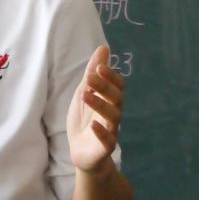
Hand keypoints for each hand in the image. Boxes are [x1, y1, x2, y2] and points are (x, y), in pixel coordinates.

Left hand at [66, 45, 123, 173]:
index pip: (118, 86)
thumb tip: (103, 48)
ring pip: (113, 117)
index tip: (99, 67)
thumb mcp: (84, 92)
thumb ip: (92, 72)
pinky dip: (101, 132)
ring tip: (85, 94)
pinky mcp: (105, 148)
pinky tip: (94, 125)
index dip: (111, 76)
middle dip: (104, 86)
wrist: (80, 151)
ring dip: (100, 104)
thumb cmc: (84, 119)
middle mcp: (113, 114)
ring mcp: (111, 131)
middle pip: (116, 98)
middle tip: (90, 77)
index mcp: (110, 101)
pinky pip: (108, 140)